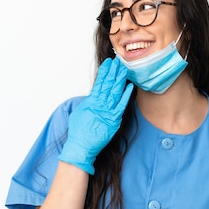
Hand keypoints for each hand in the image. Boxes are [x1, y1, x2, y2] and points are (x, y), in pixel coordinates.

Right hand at [58, 57, 133, 174]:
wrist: (81, 146)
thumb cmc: (78, 131)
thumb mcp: (80, 112)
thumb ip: (88, 103)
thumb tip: (93, 96)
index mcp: (91, 102)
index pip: (100, 83)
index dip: (105, 72)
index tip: (109, 63)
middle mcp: (99, 105)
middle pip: (108, 85)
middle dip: (114, 73)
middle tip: (119, 62)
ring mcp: (107, 113)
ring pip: (115, 93)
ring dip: (120, 80)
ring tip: (124, 70)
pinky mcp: (113, 121)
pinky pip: (121, 106)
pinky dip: (125, 96)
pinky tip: (129, 87)